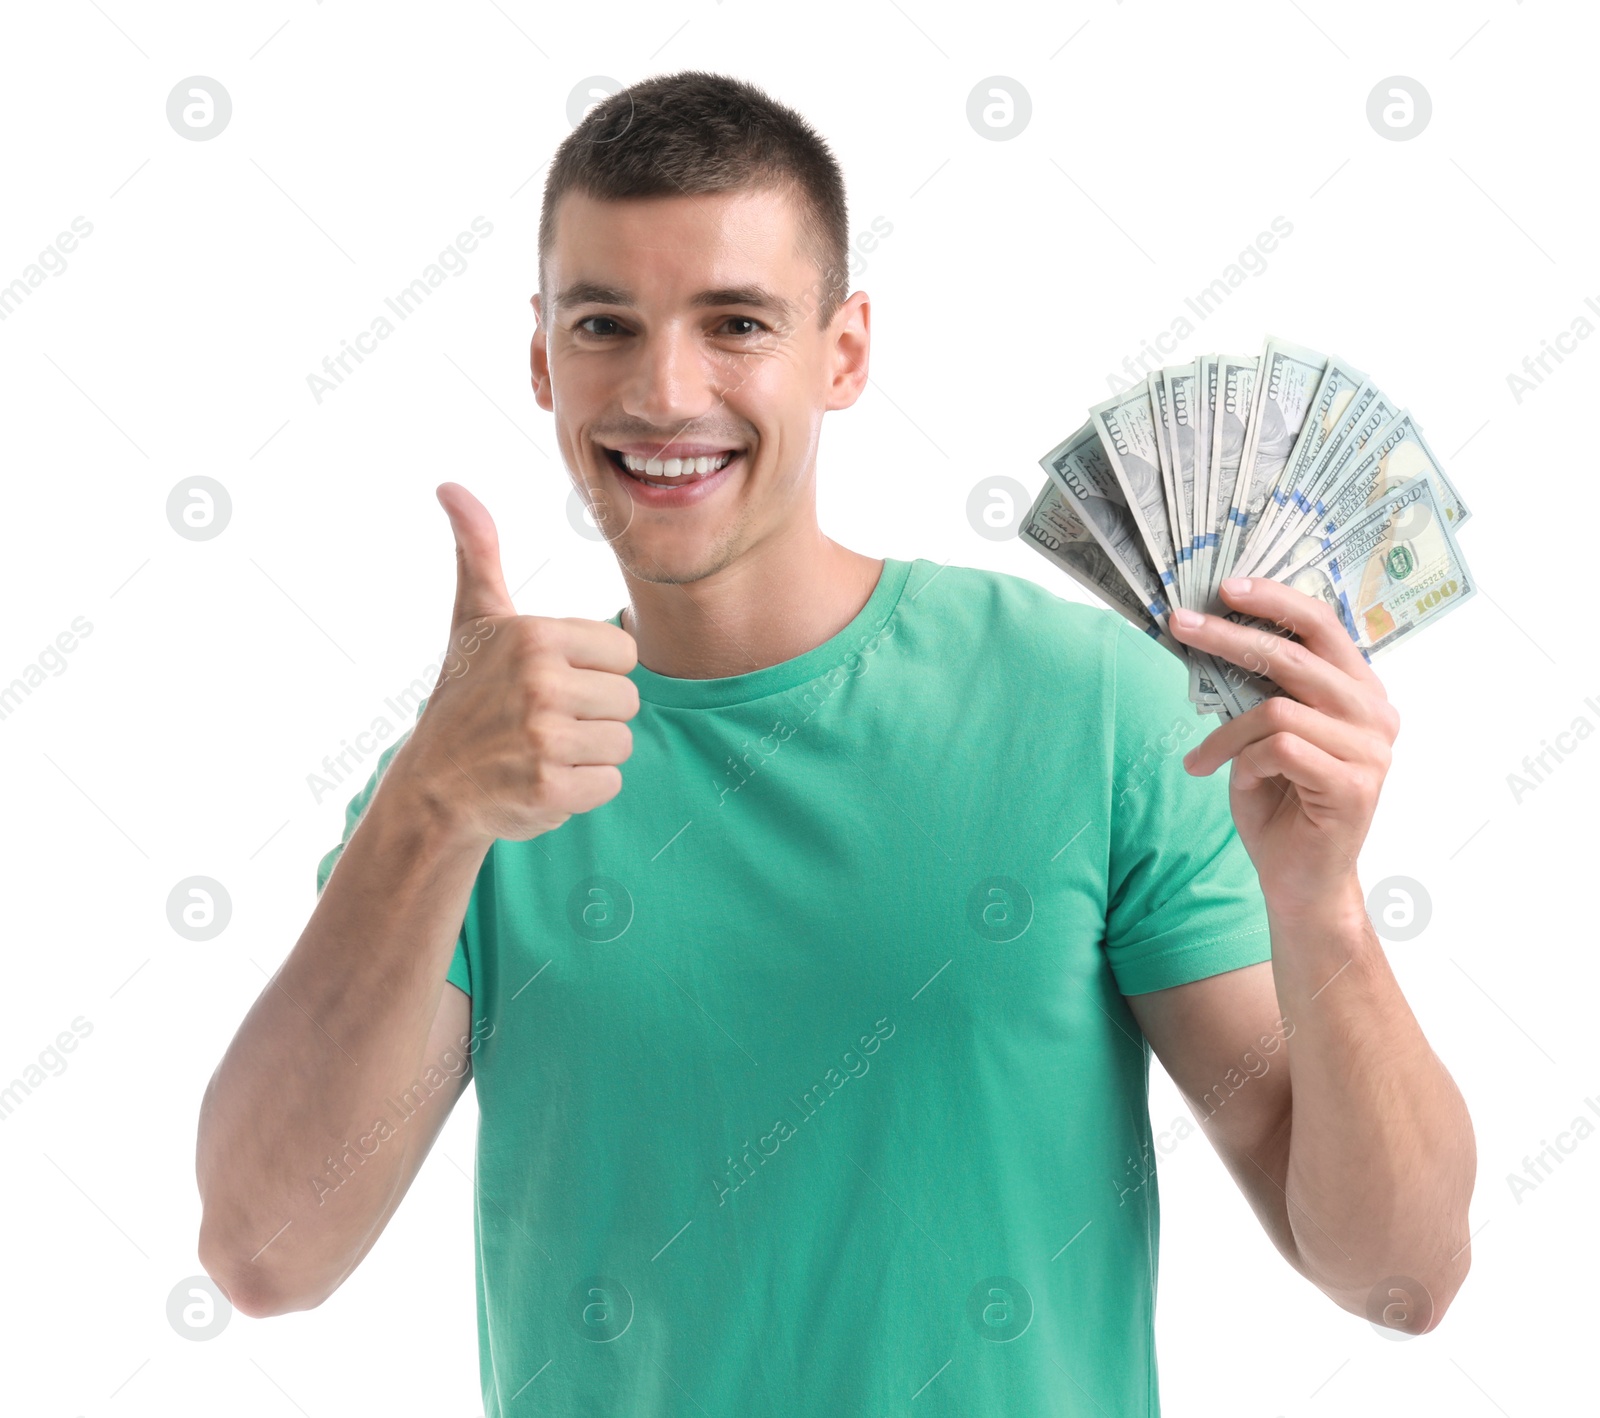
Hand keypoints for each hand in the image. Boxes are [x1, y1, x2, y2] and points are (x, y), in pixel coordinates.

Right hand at [393, 482, 639, 846]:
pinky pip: (610, 784)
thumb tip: (450, 485)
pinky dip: (582, 790)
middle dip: (594, 716)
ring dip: (589, 754)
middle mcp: (540, 682)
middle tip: (543, 722)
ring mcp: (544, 738)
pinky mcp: (549, 788)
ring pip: (622, 744)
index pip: (624, 655)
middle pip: (628, 701)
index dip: (595, 672)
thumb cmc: (464, 696)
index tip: (551, 681)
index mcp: (535, 636)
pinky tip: (541, 781)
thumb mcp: (473, 619)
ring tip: (541, 751)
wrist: (432, 787)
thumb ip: (477, 551)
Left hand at [1168, 577, 1399, 916]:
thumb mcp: (1263, 736)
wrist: (1300, 881)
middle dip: (1229, 637)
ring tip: (1201, 759)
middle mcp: (1375, 713)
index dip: (1274, 600)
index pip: (1323, 625)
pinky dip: (1241, 760)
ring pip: (1278, 707)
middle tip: (1180, 624)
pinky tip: (1229, 781)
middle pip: (1296, 654)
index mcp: (1359, 692)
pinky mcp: (1354, 784)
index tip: (1226, 587)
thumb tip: (1211, 633)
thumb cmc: (1280, 803)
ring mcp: (1371, 749)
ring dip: (1225, 732)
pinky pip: (1279, 748)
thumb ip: (1258, 691)